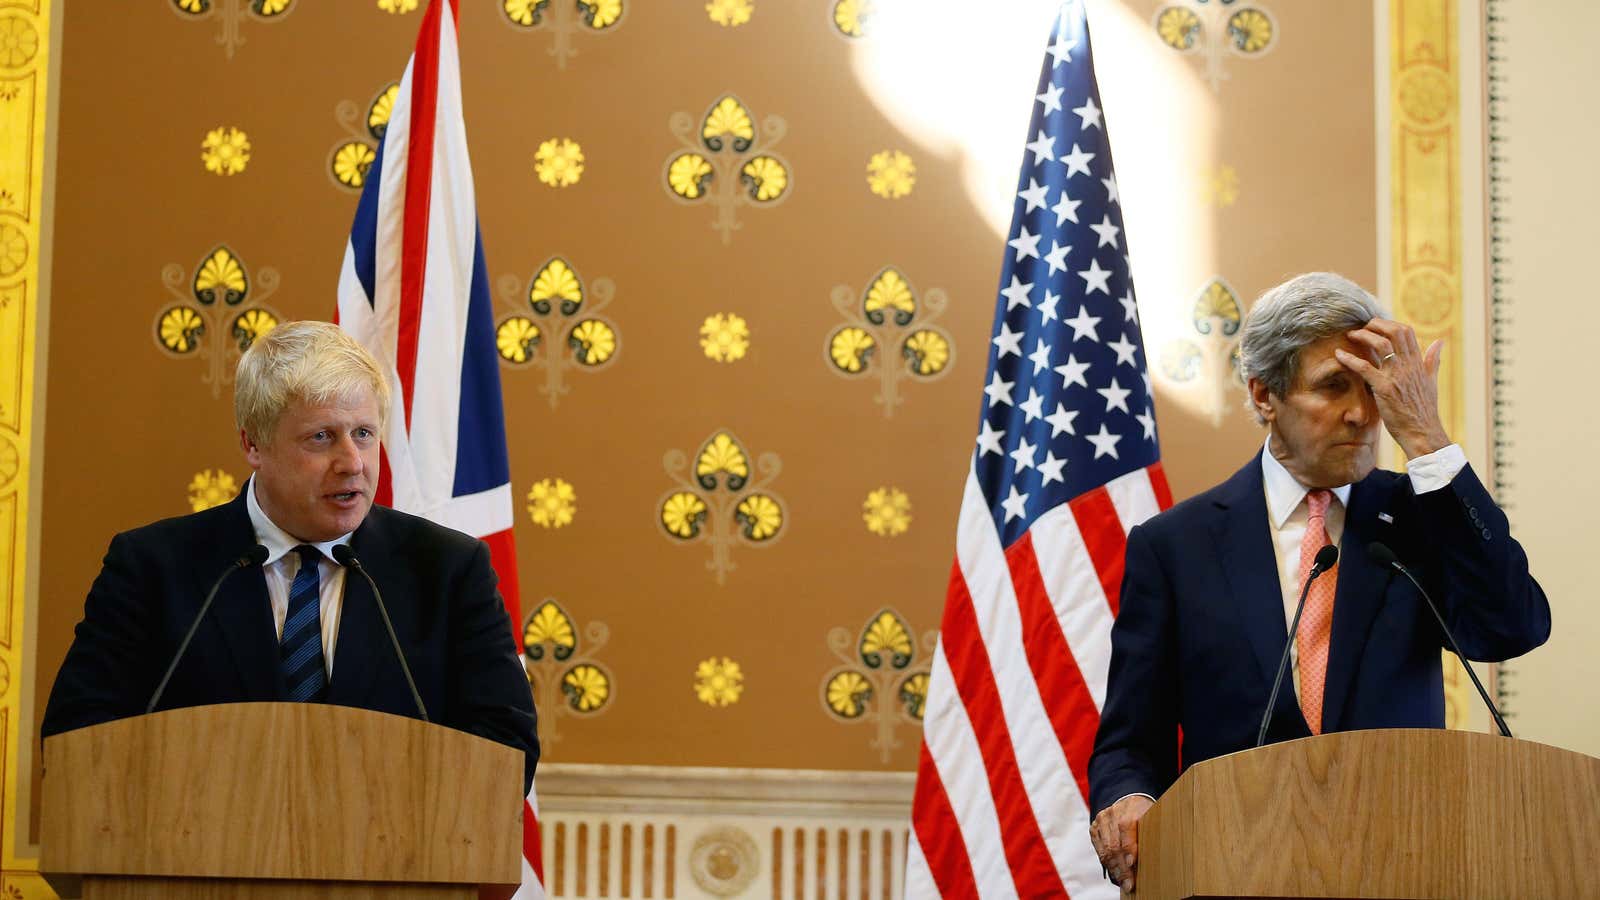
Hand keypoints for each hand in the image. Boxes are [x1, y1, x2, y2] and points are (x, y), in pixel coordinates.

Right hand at [1090, 794, 1153, 892]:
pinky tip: (1115, 873)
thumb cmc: (1144, 812)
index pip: (1126, 827)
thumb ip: (1152, 832)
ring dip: (1114, 869)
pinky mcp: (1094, 827)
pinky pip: (1099, 849)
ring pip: (1105, 849)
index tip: (1132, 864)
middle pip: (1114, 843)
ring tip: (1122, 883)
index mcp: (1129, 808)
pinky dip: (1107, 863)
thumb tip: (1156, 855)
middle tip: (1129, 884)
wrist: (1127, 798)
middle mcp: (1112, 813)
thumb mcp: (1152, 816)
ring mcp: (1101, 820)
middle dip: (1122, 867)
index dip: (1128, 847)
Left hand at [1335, 318, 1450, 458]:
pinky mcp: (1384, 388)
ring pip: (1381, 344)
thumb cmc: (1424, 410)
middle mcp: (1409, 365)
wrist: (1423, 433)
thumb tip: (1439, 342)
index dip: (1389, 324)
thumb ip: (1432, 360)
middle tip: (1361, 327)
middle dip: (1376, 324)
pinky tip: (1338, 355)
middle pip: (1395, 331)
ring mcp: (1397, 376)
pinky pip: (1365, 368)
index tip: (1375, 326)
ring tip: (1350, 335)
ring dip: (1363, 336)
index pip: (1407, 332)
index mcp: (1418, 363)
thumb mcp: (1431, 381)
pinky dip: (1350, 359)